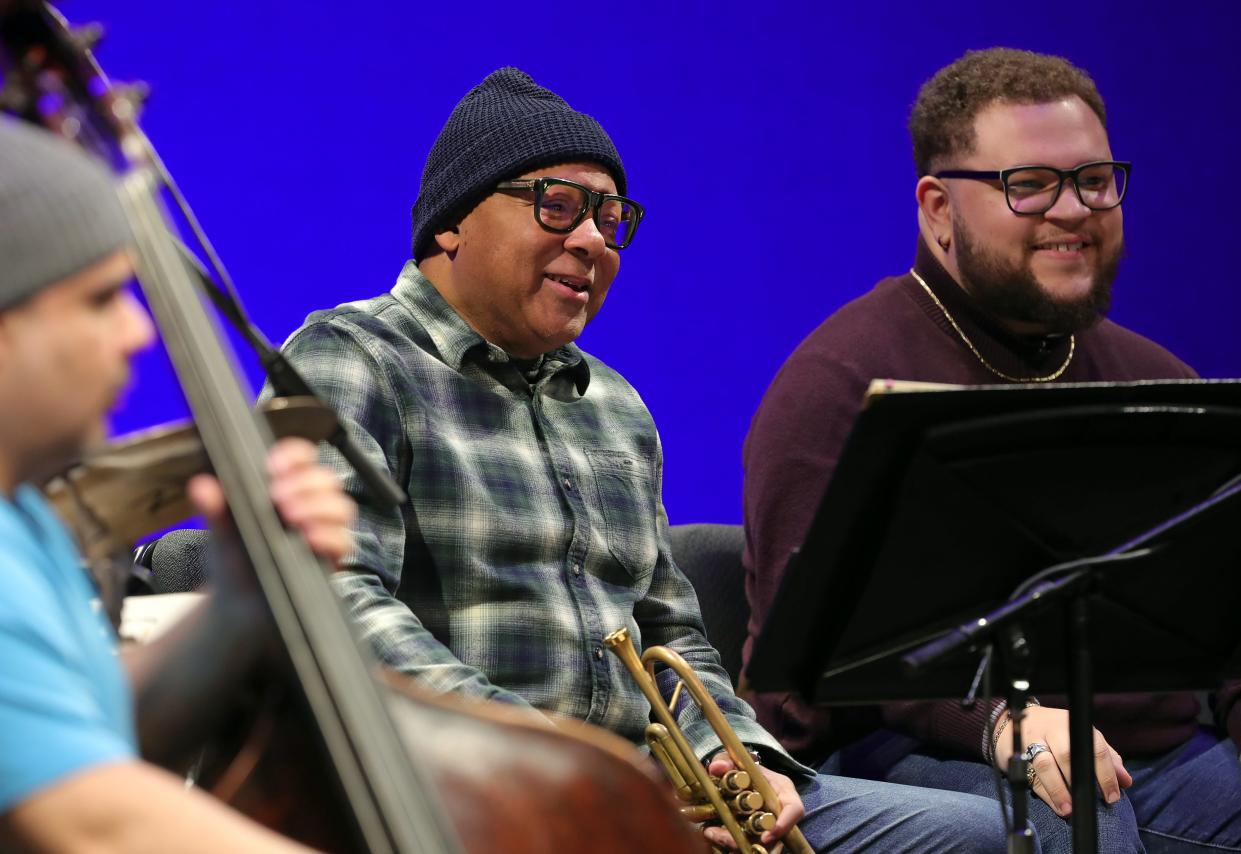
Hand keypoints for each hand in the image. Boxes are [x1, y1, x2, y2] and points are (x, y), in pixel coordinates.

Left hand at [187, 438, 356, 598]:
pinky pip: (343, 542)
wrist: (240, 605)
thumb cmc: (236, 560)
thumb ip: (214, 509)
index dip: (295, 456)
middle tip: (279, 496)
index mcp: (286, 488)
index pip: (301, 459)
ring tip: (293, 516)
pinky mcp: (330, 558)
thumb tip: (201, 485)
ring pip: (341, 507)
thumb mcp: (222, 532)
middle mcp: (310, 506)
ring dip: (320, 507)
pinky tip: (310, 539)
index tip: (275, 466)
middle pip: (326, 480)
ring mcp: (323, 531)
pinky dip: (329, 537)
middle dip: (306, 483)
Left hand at [701, 752, 803, 851]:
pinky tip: (712, 834)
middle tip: (722, 835)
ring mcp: (768, 827)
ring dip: (734, 843)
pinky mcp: (756, 836)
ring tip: (712, 833)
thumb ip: (726, 760)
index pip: (794, 810)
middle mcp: (779, 813)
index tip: (765, 837)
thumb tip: (717, 767)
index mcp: (783, 792)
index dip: (784, 824)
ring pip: (758, 845)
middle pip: (773, 836)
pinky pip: (747, 845)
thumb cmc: (747, 769)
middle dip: (749, 840)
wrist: (744, 778)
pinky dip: (730, 844)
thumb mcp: (737, 761)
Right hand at [992, 705, 1131, 816]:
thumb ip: (1105, 757)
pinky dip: (1044, 792)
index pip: (1095, 748)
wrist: (1012, 720)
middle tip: (1089, 802)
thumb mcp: (1081, 739)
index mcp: (1074, 726)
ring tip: (1068, 809)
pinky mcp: (1015, 752)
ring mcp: (1031, 739)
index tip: (1112, 797)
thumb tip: (1126, 780)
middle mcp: (1053, 729)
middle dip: (1080, 781)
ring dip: (1058, 789)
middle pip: (1067, 754)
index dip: (1106, 775)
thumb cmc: (1054, 732)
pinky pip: (1029, 774)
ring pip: (1045, 764)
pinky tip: (1054, 804)